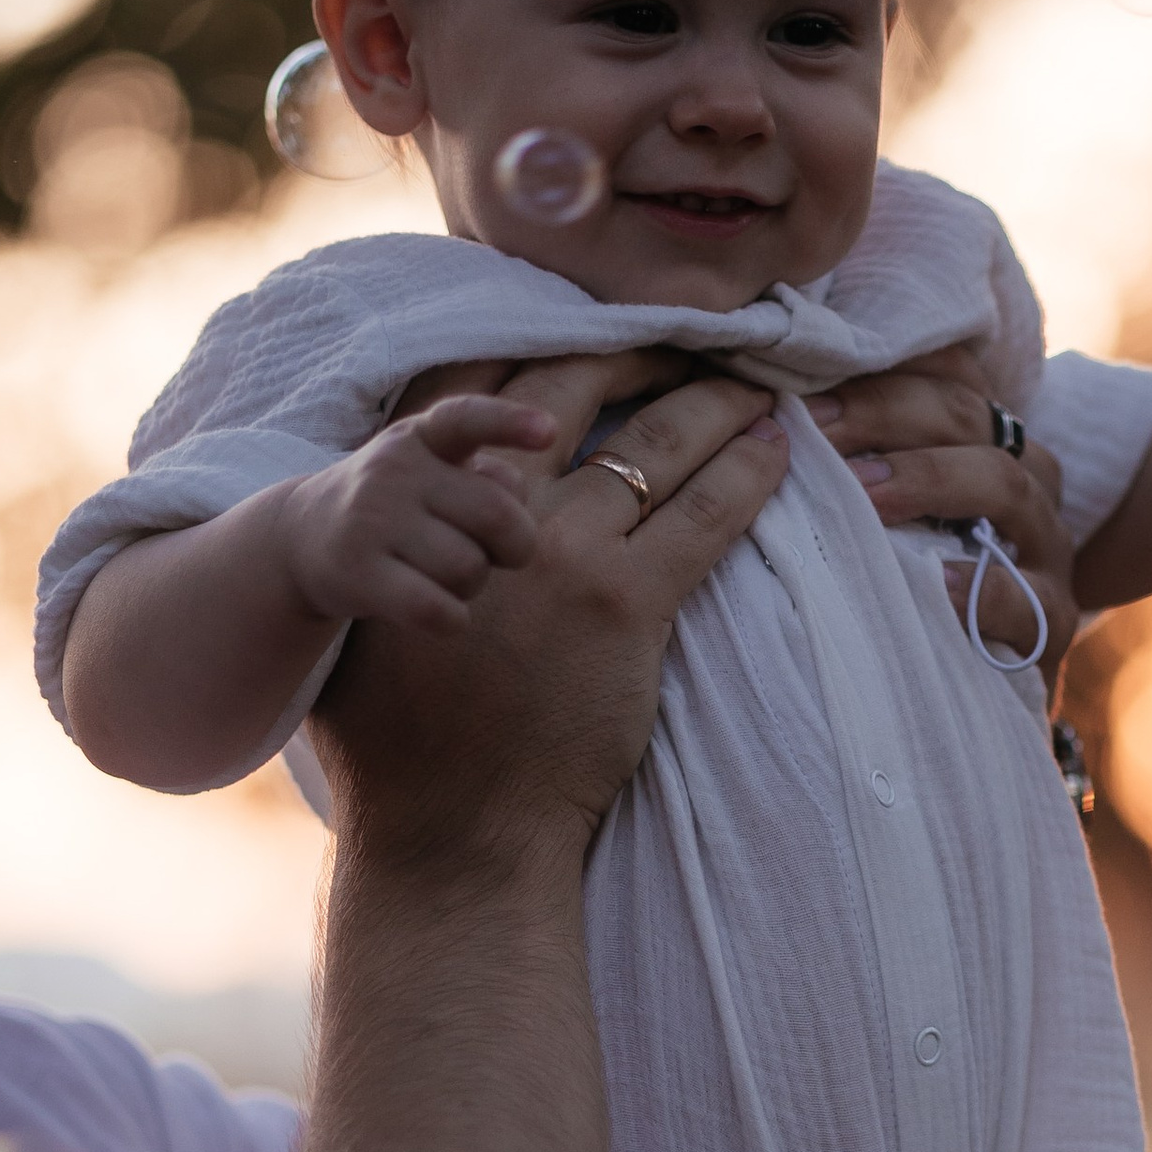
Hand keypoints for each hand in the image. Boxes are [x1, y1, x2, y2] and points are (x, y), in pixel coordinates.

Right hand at [279, 394, 551, 636]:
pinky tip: (443, 613)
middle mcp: (393, 470)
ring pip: (468, 568)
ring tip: (443, 575)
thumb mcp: (431, 472)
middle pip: (496, 515)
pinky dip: (454, 619)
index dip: (508, 423)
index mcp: (420, 437)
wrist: (301, 539)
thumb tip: (515, 509)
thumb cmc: (396, 508)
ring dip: (473, 585)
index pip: (466, 419)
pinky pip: (436, 609)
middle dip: (517, 545)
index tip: (549, 433)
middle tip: (503, 555)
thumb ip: (483, 480)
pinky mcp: (358, 573)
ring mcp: (371, 520)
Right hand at [315, 366, 785, 863]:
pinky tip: (777, 449)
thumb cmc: (401, 742)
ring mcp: (567, 556)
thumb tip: (435, 520)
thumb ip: (408, 555)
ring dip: (713, 406)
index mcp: (428, 506)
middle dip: (641, 356)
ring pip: (655, 449)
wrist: (451, 822)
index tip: (599, 329)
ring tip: (755, 386)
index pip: (486, 390)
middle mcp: (498, 512)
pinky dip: (747, 476)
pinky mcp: (627, 607)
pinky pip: (704, 519)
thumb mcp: (374, 623)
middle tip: (697, 338)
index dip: (550, 347)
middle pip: (577, 394)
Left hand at [807, 341, 1078, 690]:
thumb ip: (847, 464)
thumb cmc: (907, 590)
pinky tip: (929, 583)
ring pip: (1003, 482)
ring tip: (862, 496)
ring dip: (927, 479)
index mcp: (984, 438)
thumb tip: (762, 415)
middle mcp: (1026, 476)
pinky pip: (1024, 593)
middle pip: (965, 413)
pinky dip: (976, 585)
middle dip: (884, 412)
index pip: (948, 371)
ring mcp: (1047, 545)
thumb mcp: (882, 517)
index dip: (883, 362)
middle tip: (812, 431)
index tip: (806, 373)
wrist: (963, 700)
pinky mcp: (1055, 618)